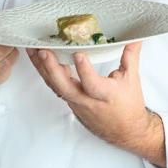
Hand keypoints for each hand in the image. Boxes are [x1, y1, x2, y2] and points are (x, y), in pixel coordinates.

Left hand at [27, 42, 165, 165]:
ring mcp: (76, 102)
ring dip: (43, 68)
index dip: (85, 70)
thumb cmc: (128, 105)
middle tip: (43, 51)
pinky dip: (46, 73)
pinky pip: (55, 87)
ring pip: (55, 86)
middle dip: (52, 69)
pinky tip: (39, 60)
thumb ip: (130, 56)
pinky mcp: (70, 102)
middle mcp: (87, 101)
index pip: (92, 84)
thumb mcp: (132, 80)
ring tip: (32, 50)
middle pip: (65, 87)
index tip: (79, 54)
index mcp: (105, 95)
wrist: (125, 130)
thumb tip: (135, 37)